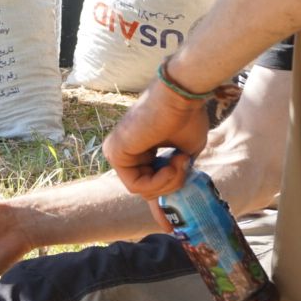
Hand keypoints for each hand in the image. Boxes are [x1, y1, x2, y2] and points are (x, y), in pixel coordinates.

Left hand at [102, 80, 211, 198]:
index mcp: (139, 150)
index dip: (164, 197)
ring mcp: (116, 152)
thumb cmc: (186, 117)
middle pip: (148, 188)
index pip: (147, 182)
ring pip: (143, 189)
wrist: (181, 96)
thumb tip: (177, 192)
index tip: (174, 204)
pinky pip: (136, 185)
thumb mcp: (186, 152)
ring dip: (169, 181)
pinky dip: (158, 181)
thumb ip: (178, 172)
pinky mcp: (114, 153)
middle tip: (184, 162)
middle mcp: (124, 152)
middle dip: (172, 183)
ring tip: (180, 160)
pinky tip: (170, 166)